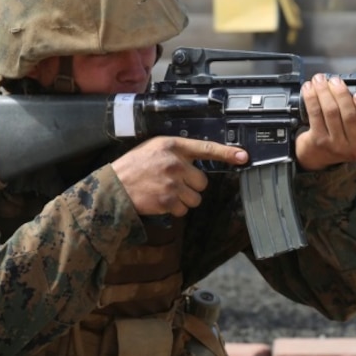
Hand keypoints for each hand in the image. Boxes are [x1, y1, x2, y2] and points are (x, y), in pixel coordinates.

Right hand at [112, 137, 247, 216]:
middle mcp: (175, 163)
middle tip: (173, 184)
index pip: (205, 147)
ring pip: (195, 198)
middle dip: (191, 186)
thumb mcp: (153, 149)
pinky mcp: (168, 200)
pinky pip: (184, 210)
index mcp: (171, 146)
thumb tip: (195, 162)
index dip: (227, 153)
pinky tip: (160, 201)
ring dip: (184, 199)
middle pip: (202, 181)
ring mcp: (172, 183)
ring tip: (165, 193)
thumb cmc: (132, 168)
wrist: (113, 188)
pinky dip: (175, 209)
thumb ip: (176, 153)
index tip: (243, 156)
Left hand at [295, 73, 355, 170]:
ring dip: (324, 91)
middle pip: (349, 115)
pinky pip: (315, 114)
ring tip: (319, 80)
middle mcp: (355, 147)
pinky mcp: (319, 141)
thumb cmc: (343, 136)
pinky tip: (309, 88)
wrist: (319, 155)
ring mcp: (336, 146)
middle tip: (335, 80)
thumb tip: (348, 87)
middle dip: (341, 93)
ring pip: (331, 112)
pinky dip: (311, 98)